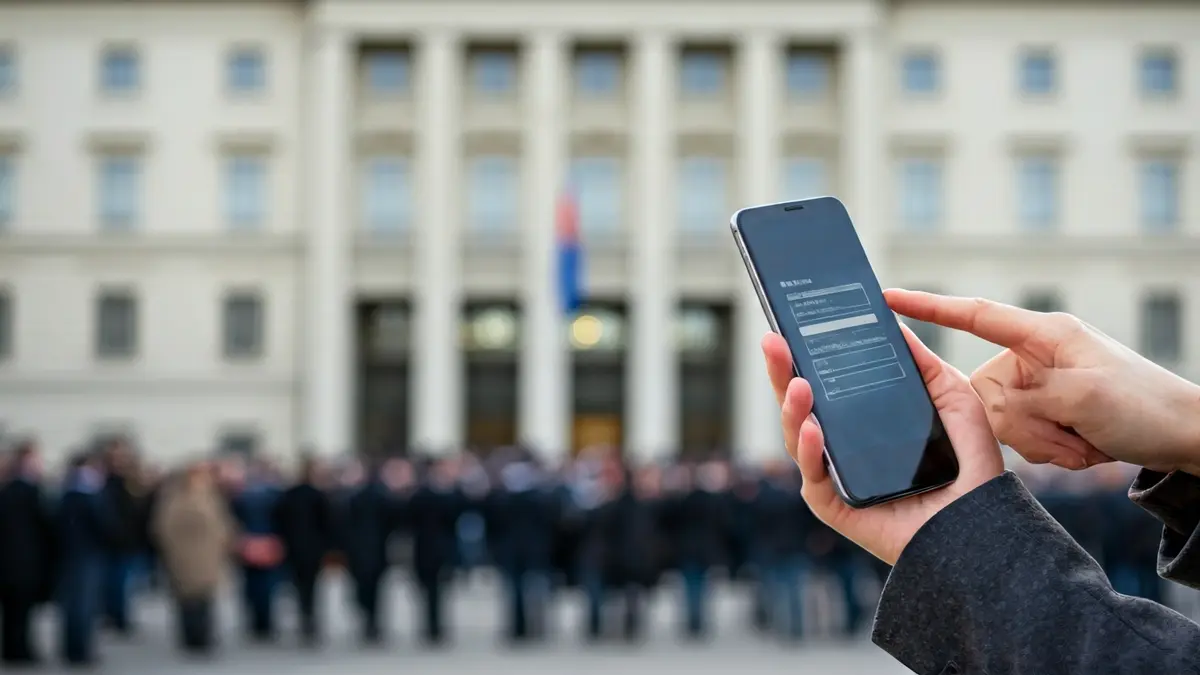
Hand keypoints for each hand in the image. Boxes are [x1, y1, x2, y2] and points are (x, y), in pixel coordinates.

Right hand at [762, 325, 1003, 564]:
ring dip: (792, 408)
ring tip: (798, 383)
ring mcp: (834, 475)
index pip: (823, 383)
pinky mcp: (834, 505)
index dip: (804, 355)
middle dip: (781, 371)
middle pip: (799, 404)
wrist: (982, 522)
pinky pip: (812, 476)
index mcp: (862, 419)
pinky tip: (812, 430)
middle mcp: (841, 445)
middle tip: (773, 340)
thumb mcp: (954, 400)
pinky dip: (808, 451)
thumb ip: (924, 364)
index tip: (792, 326)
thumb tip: (893, 323)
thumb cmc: (970, 465)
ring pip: (796, 437)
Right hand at [885, 289, 1199, 474]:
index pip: (973, 315)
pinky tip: (1085, 447)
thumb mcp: (1082, 396)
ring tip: (1085, 440)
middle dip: (1025, 424)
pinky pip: (1022, 440)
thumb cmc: (1144, 404)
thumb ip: (1023, 399)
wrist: (1186, 438)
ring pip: (1002, 423)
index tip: (886, 298)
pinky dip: (1052, 451)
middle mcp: (1034, 357)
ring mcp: (1040, 386)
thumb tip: (989, 407)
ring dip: (1043, 442)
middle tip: (1071, 432)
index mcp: (1042, 335)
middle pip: (983, 392)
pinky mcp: (1047, 413)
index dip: (927, 306)